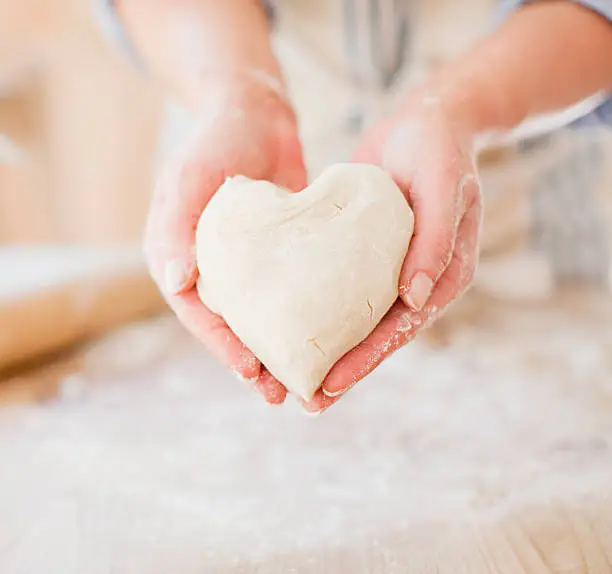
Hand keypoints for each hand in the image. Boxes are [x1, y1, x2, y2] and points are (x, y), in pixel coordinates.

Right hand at [145, 74, 306, 404]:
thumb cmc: (216, 139)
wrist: (256, 112)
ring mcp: (245, 263)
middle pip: (228, 325)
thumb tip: (176, 284)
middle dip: (253, 362)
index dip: (221, 345)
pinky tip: (326, 335)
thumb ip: (177, 228)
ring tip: (306, 382)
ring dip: (279, 348)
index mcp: (178, 256)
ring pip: (260, 316)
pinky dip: (301, 315)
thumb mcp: (190, 176)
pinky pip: (288, 291)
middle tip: (281, 395)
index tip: (251, 372)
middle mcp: (210, 267)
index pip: (196, 313)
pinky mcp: (277, 255)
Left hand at [303, 91, 482, 413]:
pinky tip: (293, 325)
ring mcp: (393, 269)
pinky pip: (345, 289)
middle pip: (380, 335)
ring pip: (360, 319)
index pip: (404, 327)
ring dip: (331, 349)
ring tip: (295, 379)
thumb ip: (434, 240)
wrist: (426, 121)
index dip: (369, 357)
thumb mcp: (443, 186)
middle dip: (346, 368)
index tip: (332, 383)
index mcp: (445, 273)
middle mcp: (420, 280)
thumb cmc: (438, 149)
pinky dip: (322, 311)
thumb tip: (415, 299)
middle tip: (308, 401)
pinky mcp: (368, 255)